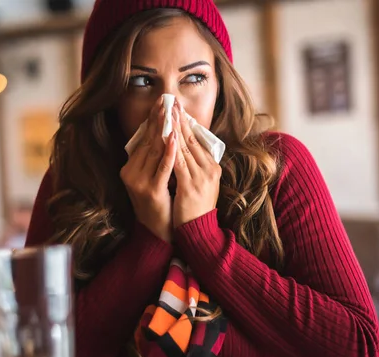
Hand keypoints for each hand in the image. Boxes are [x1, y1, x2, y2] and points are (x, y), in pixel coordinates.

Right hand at [120, 97, 177, 242]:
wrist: (158, 232)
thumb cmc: (160, 204)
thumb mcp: (153, 178)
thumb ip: (155, 159)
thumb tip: (164, 134)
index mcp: (130, 168)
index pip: (143, 140)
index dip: (152, 121)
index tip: (161, 104)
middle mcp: (130, 173)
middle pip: (147, 142)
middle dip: (158, 120)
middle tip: (165, 101)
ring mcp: (139, 182)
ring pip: (154, 151)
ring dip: (163, 130)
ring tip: (170, 113)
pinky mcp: (151, 190)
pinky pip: (162, 167)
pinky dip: (169, 152)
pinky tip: (174, 138)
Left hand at [172, 101, 221, 228]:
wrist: (199, 231)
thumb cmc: (195, 209)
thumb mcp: (199, 184)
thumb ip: (194, 166)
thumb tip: (182, 148)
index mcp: (212, 167)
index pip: (197, 140)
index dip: (185, 123)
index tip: (176, 108)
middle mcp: (209, 169)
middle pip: (191, 139)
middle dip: (178, 119)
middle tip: (170, 101)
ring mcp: (201, 177)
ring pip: (184, 147)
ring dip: (174, 128)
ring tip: (166, 112)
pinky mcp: (190, 186)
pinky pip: (178, 163)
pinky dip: (171, 148)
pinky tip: (166, 136)